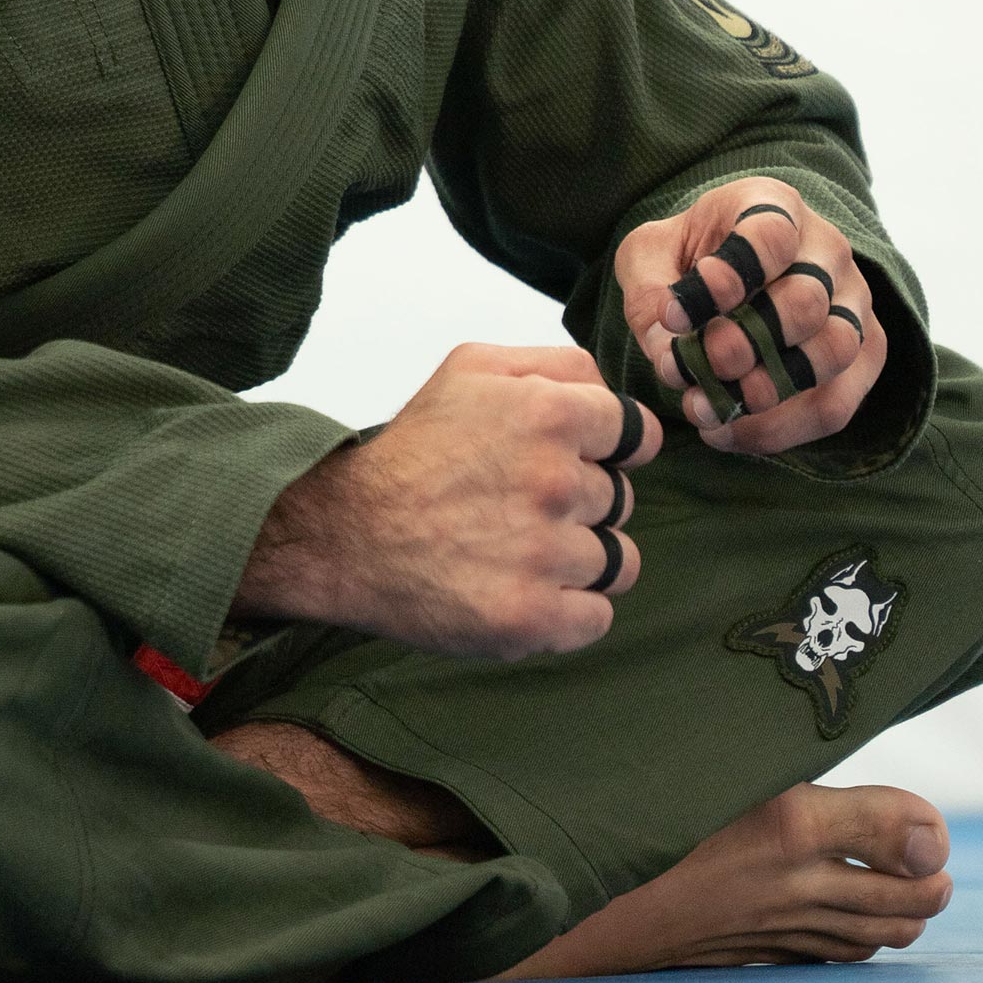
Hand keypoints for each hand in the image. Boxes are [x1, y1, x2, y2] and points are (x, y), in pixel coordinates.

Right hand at [231, 344, 660, 659]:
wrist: (344, 531)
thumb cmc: (414, 448)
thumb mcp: (472, 367)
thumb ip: (557, 364)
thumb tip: (615, 394)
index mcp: (546, 412)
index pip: (638, 435)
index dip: (604, 448)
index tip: (566, 458)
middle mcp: (553, 481)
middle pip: (621, 500)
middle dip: (581, 502)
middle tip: (516, 503)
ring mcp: (544, 554)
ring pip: (617, 562)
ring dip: (578, 559)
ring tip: (519, 548)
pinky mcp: (530, 617)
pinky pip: (597, 618)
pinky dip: (567, 611)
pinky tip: (521, 587)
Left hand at [617, 177, 885, 455]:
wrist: (732, 269)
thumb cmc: (689, 255)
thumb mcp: (650, 253)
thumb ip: (648, 290)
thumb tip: (669, 349)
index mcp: (773, 205)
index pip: (770, 234)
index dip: (729, 275)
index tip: (678, 308)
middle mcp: (826, 249)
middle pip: (806, 302)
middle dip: (745, 345)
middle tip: (696, 365)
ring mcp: (853, 301)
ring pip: (833, 354)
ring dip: (768, 392)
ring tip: (706, 408)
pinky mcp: (862, 353)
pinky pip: (836, 404)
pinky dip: (779, 429)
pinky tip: (725, 432)